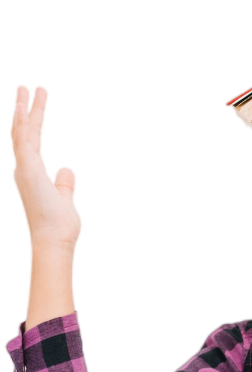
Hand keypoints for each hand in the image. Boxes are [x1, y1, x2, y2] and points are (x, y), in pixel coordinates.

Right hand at [11, 85, 81, 247]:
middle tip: (27, 87)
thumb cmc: (60, 225)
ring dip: (24, 110)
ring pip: (22, 133)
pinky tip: (24, 107)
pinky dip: (23, 123)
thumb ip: (65, 182)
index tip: (33, 105)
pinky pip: (25, 141)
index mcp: (32, 175)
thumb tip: (67, 168)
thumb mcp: (65, 197)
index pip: (31, 142)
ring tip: (26, 87)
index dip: (31, 123)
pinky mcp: (28, 170)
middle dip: (26, 110)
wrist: (55, 241)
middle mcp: (24, 170)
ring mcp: (24, 169)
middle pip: (24, 133)